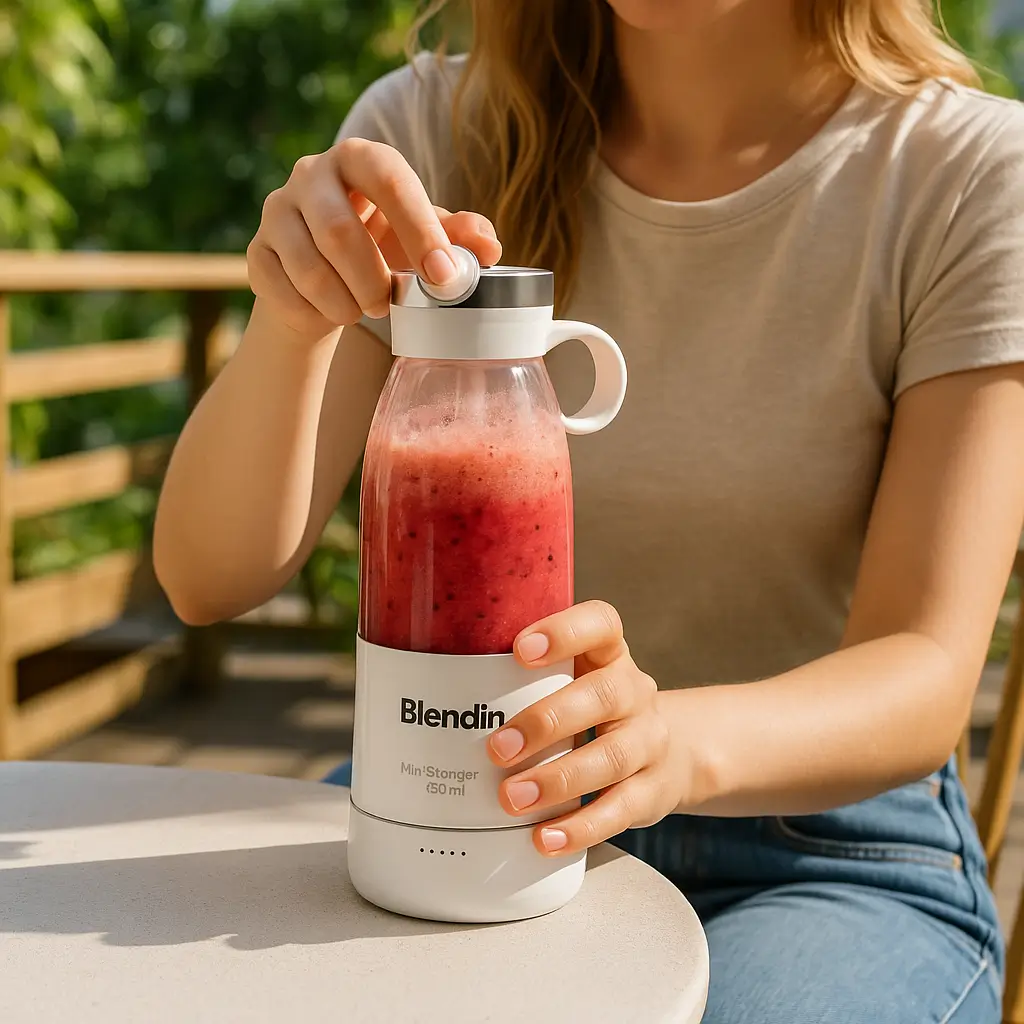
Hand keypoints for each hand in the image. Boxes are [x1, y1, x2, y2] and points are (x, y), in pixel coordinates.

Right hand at [247, 137, 501, 338]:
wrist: (325, 281)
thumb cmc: (385, 248)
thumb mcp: (425, 239)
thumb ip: (459, 238)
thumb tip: (489, 248)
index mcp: (360, 158)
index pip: (388, 178)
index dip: (419, 229)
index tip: (443, 277)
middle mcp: (311, 174)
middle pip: (339, 230)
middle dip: (372, 280)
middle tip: (388, 306)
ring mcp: (276, 211)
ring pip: (309, 267)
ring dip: (345, 302)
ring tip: (363, 310)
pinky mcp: (256, 252)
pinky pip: (284, 291)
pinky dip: (316, 314)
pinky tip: (329, 312)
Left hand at [486, 601, 681, 855]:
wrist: (670, 753)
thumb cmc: (591, 712)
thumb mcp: (572, 682)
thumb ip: (521, 681)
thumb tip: (427, 697)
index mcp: (608, 655)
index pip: (600, 624)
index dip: (565, 632)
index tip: (519, 649)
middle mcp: (633, 691)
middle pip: (602, 696)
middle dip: (546, 722)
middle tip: (497, 749)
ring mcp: (648, 741)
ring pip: (613, 757)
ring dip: (558, 780)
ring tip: (512, 799)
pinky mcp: (653, 790)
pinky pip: (622, 810)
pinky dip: (582, 827)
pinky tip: (545, 838)